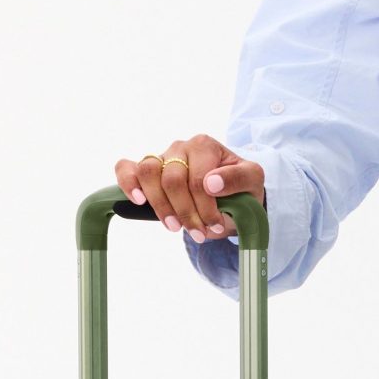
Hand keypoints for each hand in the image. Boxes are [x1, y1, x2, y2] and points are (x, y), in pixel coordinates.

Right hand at [114, 136, 265, 238]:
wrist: (231, 195)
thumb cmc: (240, 187)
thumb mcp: (252, 181)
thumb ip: (237, 178)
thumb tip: (211, 183)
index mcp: (204, 145)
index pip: (197, 179)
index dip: (204, 207)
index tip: (215, 225)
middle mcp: (180, 147)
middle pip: (172, 179)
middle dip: (185, 212)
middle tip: (199, 232)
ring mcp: (161, 156)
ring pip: (148, 173)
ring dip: (160, 205)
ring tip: (174, 226)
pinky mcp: (147, 169)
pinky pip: (126, 167)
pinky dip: (127, 183)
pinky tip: (138, 201)